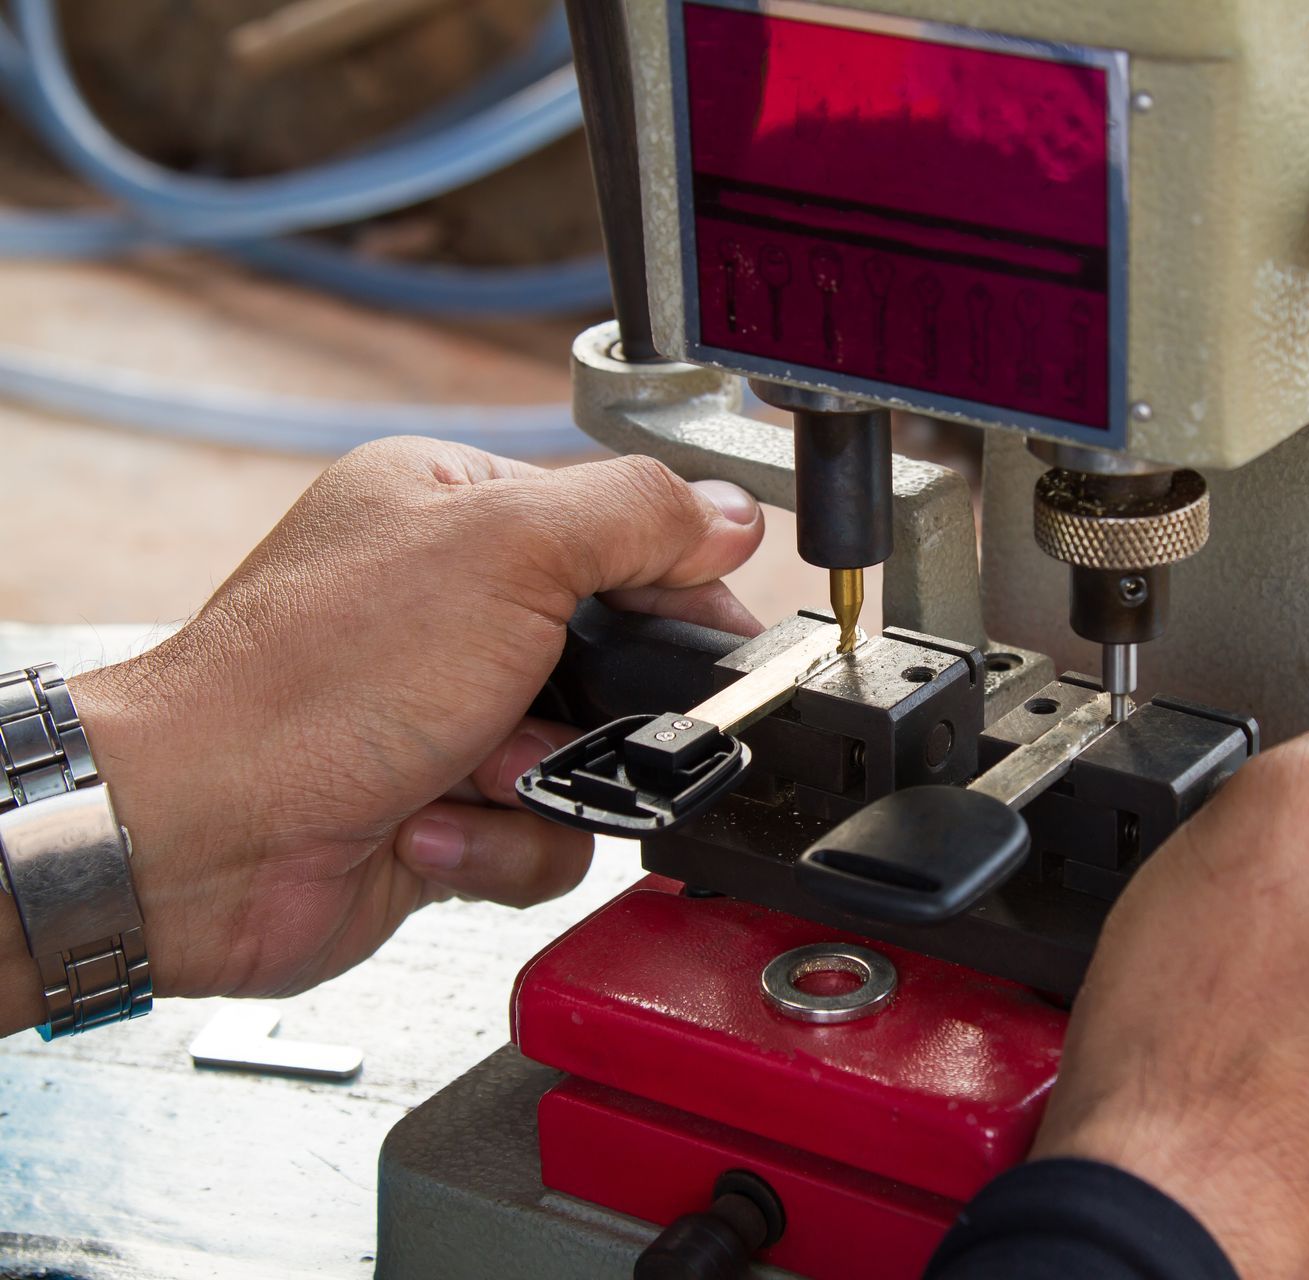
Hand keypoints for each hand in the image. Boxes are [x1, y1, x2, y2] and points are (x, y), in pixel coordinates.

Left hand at [2, 437, 764, 1030]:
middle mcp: (449, 608)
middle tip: (570, 717)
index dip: (679, 585)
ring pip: (591, 758)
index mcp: (455, 510)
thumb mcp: (506, 550)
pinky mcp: (444, 806)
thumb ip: (636, 516)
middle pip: (615, 656)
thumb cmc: (313, 683)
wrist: (202, 839)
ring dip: (543, 782)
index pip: (619, 530)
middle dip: (602, 708)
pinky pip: (545, 834)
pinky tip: (426, 824)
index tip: (718, 633)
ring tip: (470, 774)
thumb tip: (730, 516)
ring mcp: (444, 714)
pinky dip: (498, 843)